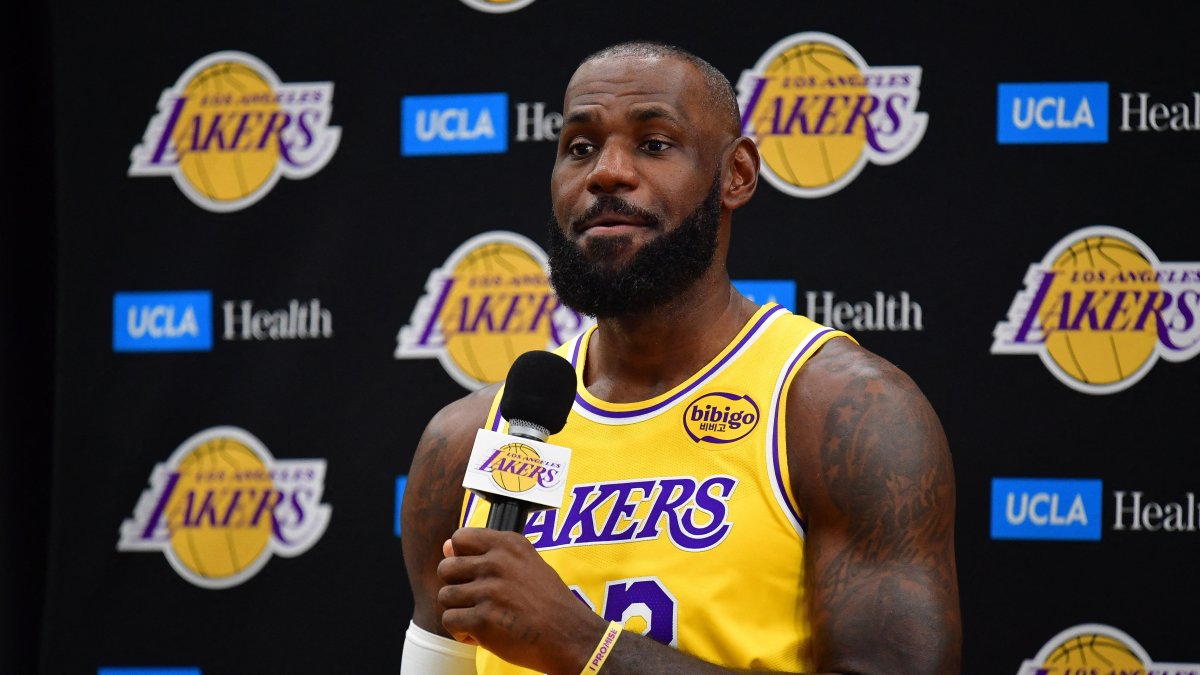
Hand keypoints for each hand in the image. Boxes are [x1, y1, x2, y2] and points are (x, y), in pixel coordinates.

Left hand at [437, 527, 606, 672]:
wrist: (568, 635)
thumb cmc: (547, 602)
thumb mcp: (524, 564)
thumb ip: (486, 553)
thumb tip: (446, 546)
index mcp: (508, 544)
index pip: (460, 538)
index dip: (460, 557)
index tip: (474, 573)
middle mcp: (497, 563)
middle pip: (446, 568)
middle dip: (456, 586)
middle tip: (477, 600)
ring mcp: (489, 591)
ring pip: (445, 596)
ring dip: (459, 610)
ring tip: (481, 618)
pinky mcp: (483, 619)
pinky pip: (449, 620)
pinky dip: (461, 631)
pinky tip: (480, 633)